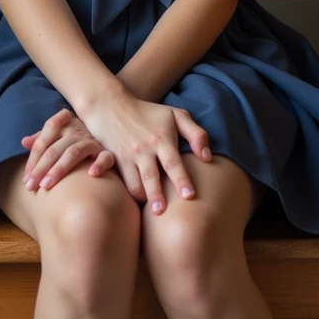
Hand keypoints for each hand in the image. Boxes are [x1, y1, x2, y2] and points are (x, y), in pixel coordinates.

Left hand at [21, 108, 115, 191]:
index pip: (45, 135)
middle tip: (31, 186)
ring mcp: (92, 141)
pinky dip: (99, 164)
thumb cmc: (74, 141)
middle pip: (55, 147)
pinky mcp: (107, 152)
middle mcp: (78, 131)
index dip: (34, 155)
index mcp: (65, 124)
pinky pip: (106, 157)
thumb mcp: (58, 136)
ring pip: (74, 152)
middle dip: (41, 168)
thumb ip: (42, 138)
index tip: (26, 175)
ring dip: (59, 169)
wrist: (108, 136)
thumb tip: (24, 141)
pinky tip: (91, 174)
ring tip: (47, 185)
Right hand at [81, 92, 211, 214]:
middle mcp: (144, 148)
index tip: (189, 196)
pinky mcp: (113, 160)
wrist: (110, 105)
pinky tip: (139, 200)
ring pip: (135, 183)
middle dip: (157, 196)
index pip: (173, 162)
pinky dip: (130, 192)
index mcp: (162, 138)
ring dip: (144, 198)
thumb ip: (196, 133)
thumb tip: (207, 158)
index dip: (181, 180)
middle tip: (162, 213)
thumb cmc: (149, 112)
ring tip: (154, 211)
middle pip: (152, 177)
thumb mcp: (175, 115)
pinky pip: (123, 181)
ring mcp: (128, 155)